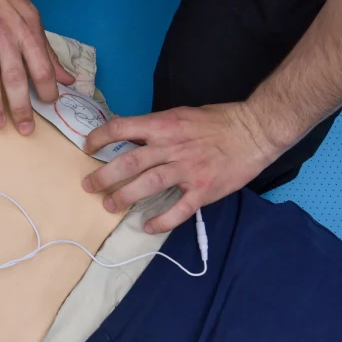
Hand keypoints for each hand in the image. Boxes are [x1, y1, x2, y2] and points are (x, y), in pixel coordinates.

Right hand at [0, 0, 75, 133]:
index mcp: (26, 32)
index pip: (41, 67)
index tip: (49, 105)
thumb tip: (67, 80)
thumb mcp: (34, 18)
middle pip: (14, 76)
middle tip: (25, 129)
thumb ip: (48, 52)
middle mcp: (3, 36)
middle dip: (21, 106)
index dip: (47, 90)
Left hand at [81, 101, 285, 232]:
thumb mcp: (181, 114)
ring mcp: (187, 170)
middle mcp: (171, 147)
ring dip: (124, 197)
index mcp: (164, 125)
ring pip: (147, 185)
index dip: (100, 138)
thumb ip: (156, 126)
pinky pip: (178, 210)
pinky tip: (147, 227)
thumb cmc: (218, 121)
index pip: (122, 128)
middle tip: (89, 185)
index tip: (87, 147)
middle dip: (104, 176)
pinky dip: (161, 221)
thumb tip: (129, 134)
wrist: (254, 131)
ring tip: (109, 205)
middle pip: (129, 162)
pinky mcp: (203, 190)